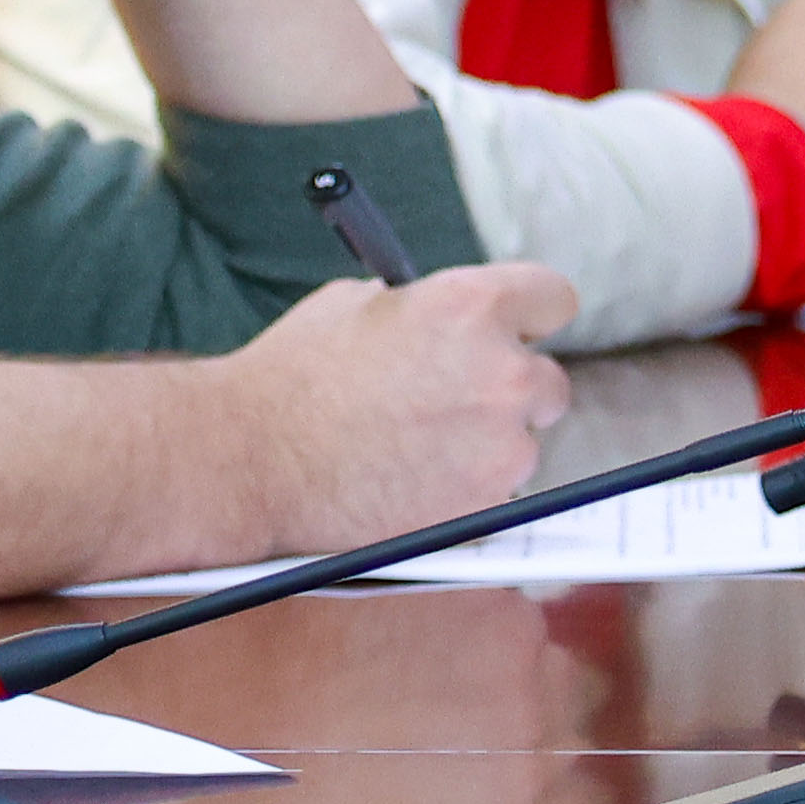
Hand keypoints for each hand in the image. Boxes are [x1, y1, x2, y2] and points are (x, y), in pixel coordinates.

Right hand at [221, 261, 575, 530]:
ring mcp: (500, 446)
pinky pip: (495, 494)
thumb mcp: (356, 304)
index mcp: (471, 306)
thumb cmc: (292, 376)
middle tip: (458, 402)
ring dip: (485, 446)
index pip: (554, 298)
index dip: (528, 317)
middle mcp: (502, 372)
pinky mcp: (485, 505)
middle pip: (548, 381)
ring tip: (415, 449)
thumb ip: (423, 309)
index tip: (516, 332)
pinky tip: (409, 482)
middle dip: (509, 391)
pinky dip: (464, 491)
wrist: (251, 457)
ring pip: (521, 444)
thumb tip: (450, 321)